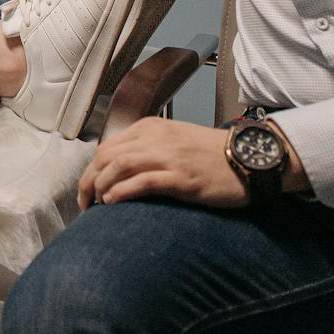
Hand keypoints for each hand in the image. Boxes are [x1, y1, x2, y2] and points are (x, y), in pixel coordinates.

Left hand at [77, 120, 248, 210]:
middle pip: (106, 157)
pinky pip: (143, 182)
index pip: (106, 147)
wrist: (248, 159)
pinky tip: (113, 202)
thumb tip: (118, 171)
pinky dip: (122, 191)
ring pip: (119, 166)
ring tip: (95, 205)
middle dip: (88, 181)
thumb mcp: (173, 141)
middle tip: (85, 203)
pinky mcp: (181, 177)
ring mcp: (168, 157)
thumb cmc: (210, 155)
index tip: (87, 190)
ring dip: (100, 187)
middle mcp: (154, 138)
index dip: (90, 170)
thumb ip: (146, 149)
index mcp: (149, 128)